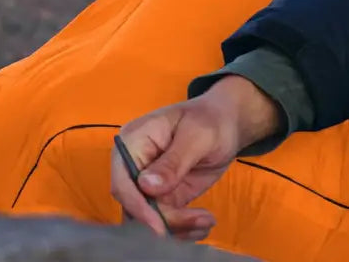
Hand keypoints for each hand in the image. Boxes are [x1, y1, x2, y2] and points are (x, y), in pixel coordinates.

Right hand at [110, 75, 281, 241]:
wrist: (226, 123)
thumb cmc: (209, 119)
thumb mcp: (196, 136)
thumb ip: (173, 161)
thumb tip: (145, 186)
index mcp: (133, 141)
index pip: (122, 180)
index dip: (136, 205)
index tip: (159, 226)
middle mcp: (134, 165)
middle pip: (135, 206)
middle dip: (165, 220)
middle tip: (198, 220)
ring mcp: (148, 184)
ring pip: (149, 220)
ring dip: (178, 227)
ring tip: (207, 220)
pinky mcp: (162, 197)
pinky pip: (164, 221)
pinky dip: (183, 228)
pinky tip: (204, 222)